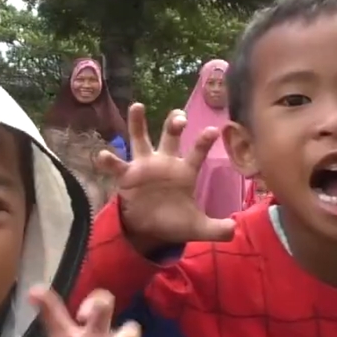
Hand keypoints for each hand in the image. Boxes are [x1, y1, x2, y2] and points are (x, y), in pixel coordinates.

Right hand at [97, 103, 235, 249]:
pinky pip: (116, 165)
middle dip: (174, 124)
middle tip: (179, 117)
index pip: (197, 153)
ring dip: (138, 123)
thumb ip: (216, 229)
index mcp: (185, 171)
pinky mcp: (127, 175)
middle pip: (170, 137)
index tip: (213, 130)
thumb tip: (233, 230)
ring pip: (141, 139)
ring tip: (137, 106)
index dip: (204, 142)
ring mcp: (144, 166)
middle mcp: (165, 162)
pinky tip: (103, 155)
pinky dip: (109, 160)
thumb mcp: (197, 227)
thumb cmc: (175, 221)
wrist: (150, 229)